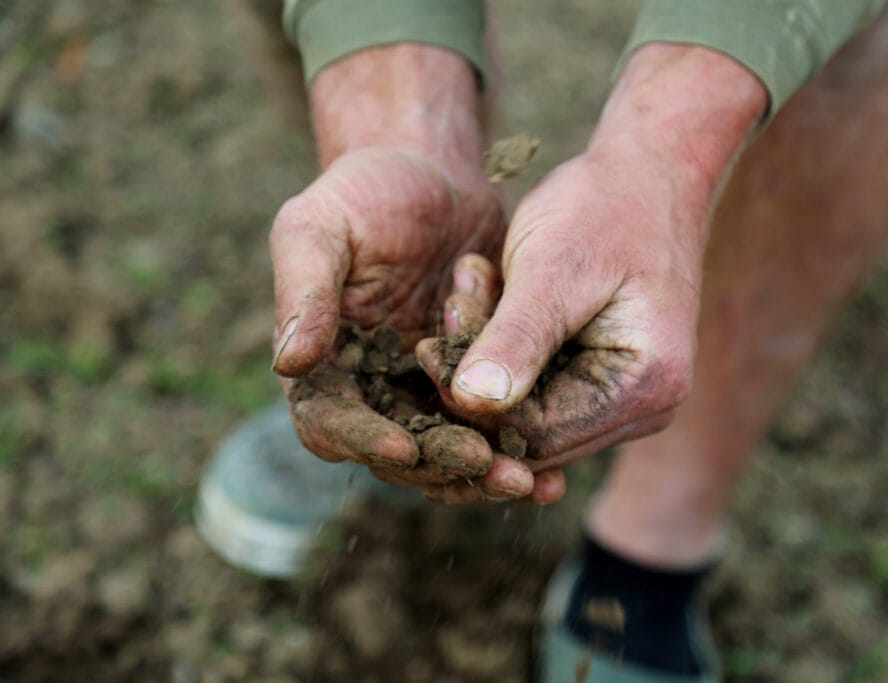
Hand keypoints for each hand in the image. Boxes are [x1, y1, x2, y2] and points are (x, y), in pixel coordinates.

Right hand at [270, 46, 551, 498]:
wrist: (436, 173)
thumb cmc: (366, 192)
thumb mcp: (320, 228)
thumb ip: (304, 292)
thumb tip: (288, 364)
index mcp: (321, 365)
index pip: (331, 423)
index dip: (366, 441)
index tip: (406, 448)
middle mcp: (369, 390)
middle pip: (398, 452)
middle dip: (443, 466)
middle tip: (490, 470)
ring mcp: (422, 390)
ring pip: (448, 452)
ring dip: (485, 474)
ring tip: (532, 484)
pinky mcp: (471, 382)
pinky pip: (491, 428)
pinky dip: (515, 448)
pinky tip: (553, 469)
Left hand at [416, 45, 768, 491]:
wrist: (649, 168)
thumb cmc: (606, 206)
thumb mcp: (553, 268)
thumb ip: (516, 338)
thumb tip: (471, 404)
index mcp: (644, 390)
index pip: (536, 437)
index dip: (473, 405)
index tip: (431, 344)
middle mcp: (645, 409)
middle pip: (531, 432)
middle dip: (478, 375)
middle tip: (455, 302)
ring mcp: (627, 397)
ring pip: (528, 407)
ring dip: (488, 352)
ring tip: (475, 282)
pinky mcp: (603, 376)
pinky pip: (538, 382)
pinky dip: (504, 343)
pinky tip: (490, 290)